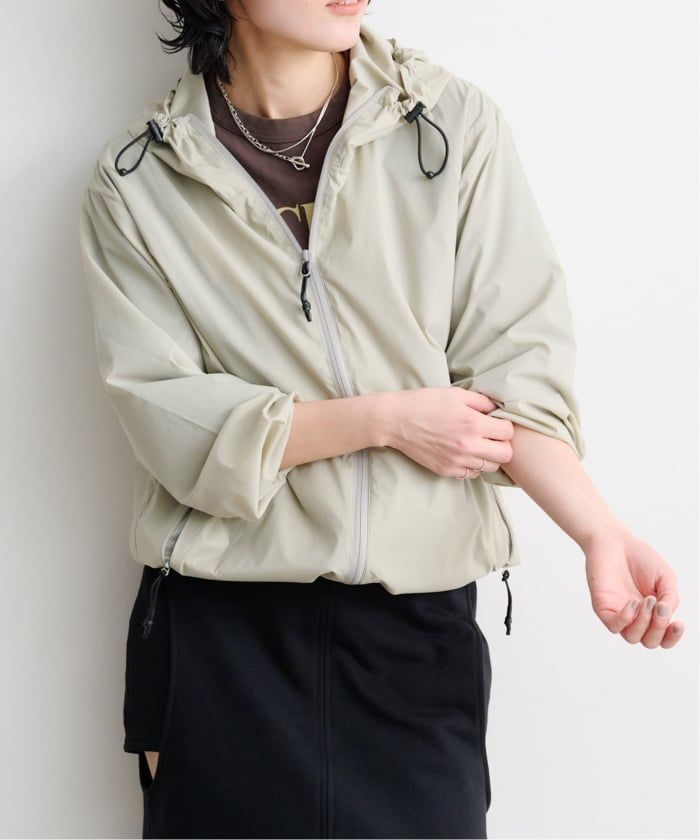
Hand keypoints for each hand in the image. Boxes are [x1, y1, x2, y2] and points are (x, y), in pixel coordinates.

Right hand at [383, 387, 513, 477]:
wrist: (396, 421)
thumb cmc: (423, 404)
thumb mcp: (455, 394)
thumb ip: (481, 401)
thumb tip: (497, 409)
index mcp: (473, 423)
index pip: (508, 432)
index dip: (505, 425)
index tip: (496, 422)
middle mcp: (468, 445)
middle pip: (505, 455)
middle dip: (502, 444)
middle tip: (491, 436)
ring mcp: (457, 461)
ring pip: (490, 467)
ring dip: (488, 456)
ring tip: (477, 444)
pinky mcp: (447, 470)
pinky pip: (472, 474)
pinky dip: (473, 466)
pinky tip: (464, 453)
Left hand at [583, 528, 682, 647]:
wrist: (615, 541)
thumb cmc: (640, 558)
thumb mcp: (665, 577)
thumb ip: (670, 598)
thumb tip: (667, 616)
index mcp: (653, 613)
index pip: (663, 638)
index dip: (672, 638)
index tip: (678, 624)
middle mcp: (636, 617)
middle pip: (649, 641)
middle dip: (658, 628)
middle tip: (658, 605)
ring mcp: (619, 613)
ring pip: (632, 637)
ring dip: (644, 623)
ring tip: (647, 600)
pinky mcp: (603, 607)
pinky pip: (613, 626)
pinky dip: (625, 619)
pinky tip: (633, 603)